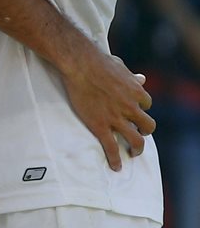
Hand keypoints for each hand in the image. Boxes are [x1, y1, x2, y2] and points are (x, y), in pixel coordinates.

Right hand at [61, 51, 154, 170]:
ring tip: (133, 152)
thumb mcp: (119, 66)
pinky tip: (116, 166)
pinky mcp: (100, 126)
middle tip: (139, 134)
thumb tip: (141, 78)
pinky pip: (111, 147)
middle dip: (145, 131)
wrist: (79, 64)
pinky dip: (115, 159)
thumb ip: (131, 76)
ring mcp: (116, 118)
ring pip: (136, 140)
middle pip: (148, 125)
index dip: (140, 107)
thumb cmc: (97, 61)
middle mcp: (131, 107)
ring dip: (137, 148)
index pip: (146, 103)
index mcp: (136, 92)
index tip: (134, 111)